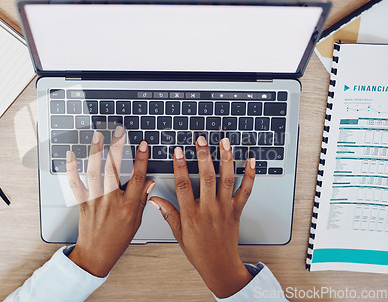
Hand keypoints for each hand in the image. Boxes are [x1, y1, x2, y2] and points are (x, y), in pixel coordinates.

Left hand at [66, 126, 154, 276]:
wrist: (96, 253)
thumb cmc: (117, 239)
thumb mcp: (136, 221)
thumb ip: (142, 199)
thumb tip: (149, 181)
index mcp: (128, 206)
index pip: (139, 178)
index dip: (142, 159)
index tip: (143, 144)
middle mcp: (112, 201)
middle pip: (114, 170)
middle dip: (117, 148)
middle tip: (119, 131)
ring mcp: (95, 201)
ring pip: (95, 172)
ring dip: (96, 152)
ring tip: (98, 136)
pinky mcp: (82, 203)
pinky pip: (75, 184)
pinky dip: (71, 169)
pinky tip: (71, 155)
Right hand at [149, 136, 255, 297]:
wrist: (220, 265)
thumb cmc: (199, 251)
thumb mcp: (178, 233)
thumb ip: (167, 213)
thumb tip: (154, 200)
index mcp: (191, 214)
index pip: (183, 185)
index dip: (180, 166)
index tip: (178, 151)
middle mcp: (209, 209)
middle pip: (207, 177)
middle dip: (203, 156)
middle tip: (201, 140)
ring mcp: (224, 208)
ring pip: (227, 179)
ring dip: (226, 158)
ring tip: (224, 142)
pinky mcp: (237, 210)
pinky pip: (245, 190)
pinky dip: (250, 175)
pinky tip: (251, 161)